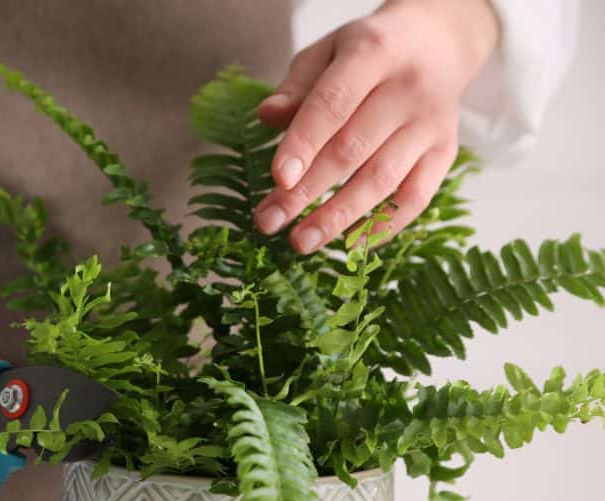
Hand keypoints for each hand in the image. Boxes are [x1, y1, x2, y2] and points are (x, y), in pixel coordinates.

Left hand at [254, 0, 500, 251]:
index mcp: (374, 54)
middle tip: (268, 222)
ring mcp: (432, 124)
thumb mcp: (328, 52)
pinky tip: (349, 245)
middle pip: (352, 150)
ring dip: (338, 217)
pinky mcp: (446, 152)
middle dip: (306, 192)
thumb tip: (267, 117)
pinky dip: (382, 226)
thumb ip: (297, 87)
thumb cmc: (368, 52)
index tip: (276, 180)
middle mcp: (409, 89)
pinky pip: (415, 198)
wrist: (439, 42)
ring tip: (300, 241)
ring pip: (382, 180)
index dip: (303, 144)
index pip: (333, 104)